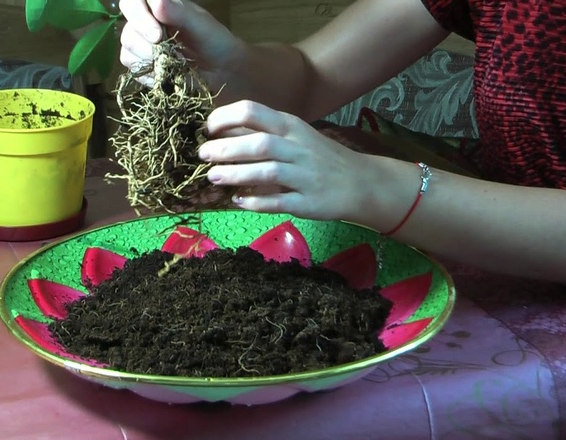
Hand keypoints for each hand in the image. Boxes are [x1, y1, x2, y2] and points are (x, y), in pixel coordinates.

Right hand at [118, 0, 242, 95]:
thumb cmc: (213, 41)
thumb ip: (179, 13)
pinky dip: (150, 73)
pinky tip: (167, 73)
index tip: (157, 35)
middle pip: (128, 30)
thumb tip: (157, 3)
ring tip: (175, 63)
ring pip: (128, 50)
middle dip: (146, 45)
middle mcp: (145, 21)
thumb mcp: (200, 24)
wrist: (221, 70)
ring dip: (151, 60)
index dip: (138, 16)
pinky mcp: (141, 64)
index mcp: (158, 5)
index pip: (132, 2)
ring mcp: (141, 43)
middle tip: (169, 54)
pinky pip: (133, 68)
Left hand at [199, 100, 372, 220]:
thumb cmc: (319, 157)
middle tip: (203, 155)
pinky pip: (279, 202)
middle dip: (226, 149)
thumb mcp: (295, 137)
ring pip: (268, 172)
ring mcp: (305, 176)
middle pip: (259, 143)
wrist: (362, 183)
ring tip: (213, 177)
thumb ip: (262, 134)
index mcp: (291, 126)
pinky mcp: (308, 202)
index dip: (225, 118)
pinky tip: (238, 201)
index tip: (207, 129)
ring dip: (237, 174)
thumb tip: (219, 133)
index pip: (253, 112)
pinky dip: (256, 202)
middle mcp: (298, 148)